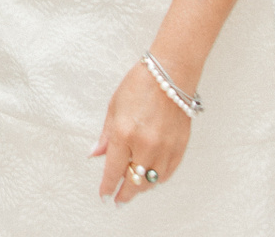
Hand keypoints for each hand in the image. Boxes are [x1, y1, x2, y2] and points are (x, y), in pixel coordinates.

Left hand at [92, 62, 192, 204]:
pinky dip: (158, 179)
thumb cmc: (139, 85)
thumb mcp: (114, 107)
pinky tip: (151, 178)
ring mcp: (165, 147)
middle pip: (133, 181)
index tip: (104, 195)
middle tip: (118, 200)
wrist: (170, 74)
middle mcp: (145, 145)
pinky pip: (168, 173)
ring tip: (133, 188)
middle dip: (124, 193)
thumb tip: (95, 155)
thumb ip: (106, 136)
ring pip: (152, 181)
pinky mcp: (180, 147)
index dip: (107, 187)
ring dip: (141, 187)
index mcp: (124, 134)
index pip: (113, 171)